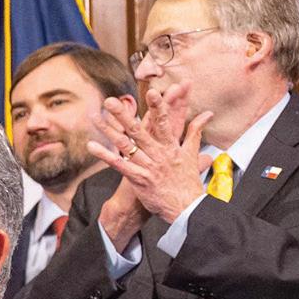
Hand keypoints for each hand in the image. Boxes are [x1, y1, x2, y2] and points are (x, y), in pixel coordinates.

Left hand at [87, 85, 211, 242]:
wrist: (186, 207)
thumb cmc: (187, 181)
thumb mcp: (192, 154)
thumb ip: (195, 132)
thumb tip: (207, 114)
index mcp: (171, 146)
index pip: (165, 122)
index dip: (159, 107)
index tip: (152, 91)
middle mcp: (158, 154)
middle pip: (138, 131)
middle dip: (124, 115)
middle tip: (110, 101)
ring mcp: (147, 166)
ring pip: (124, 145)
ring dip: (108, 131)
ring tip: (94, 117)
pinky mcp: (138, 179)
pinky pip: (118, 165)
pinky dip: (105, 156)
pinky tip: (91, 146)